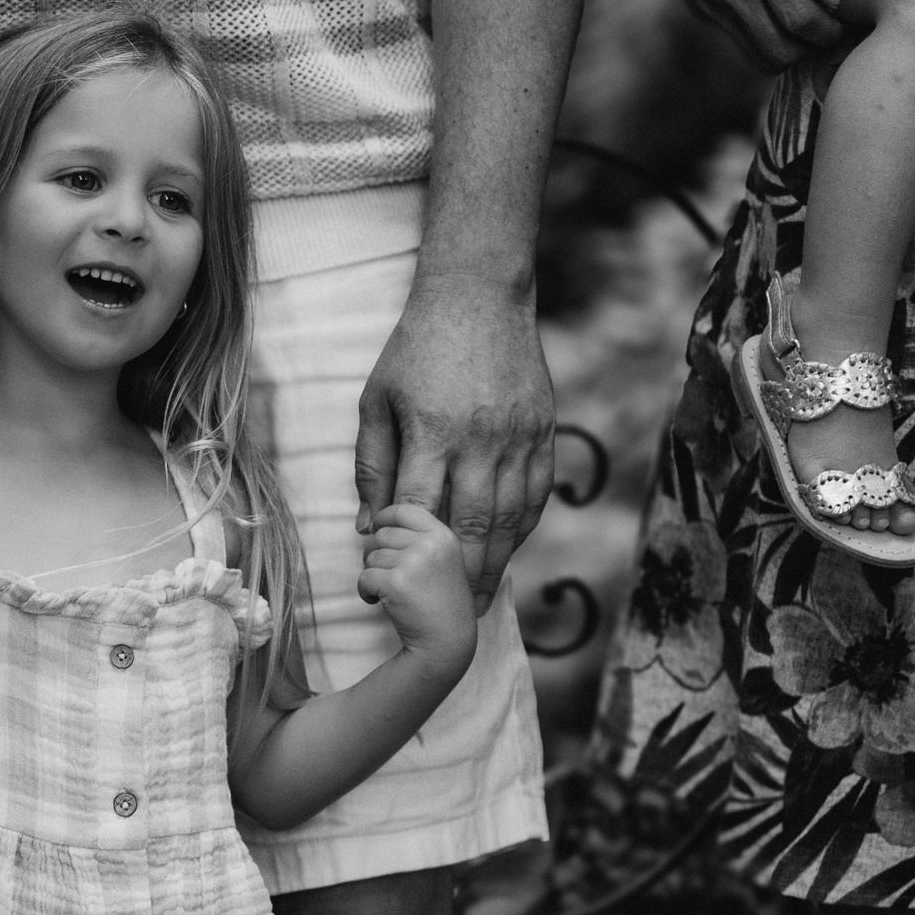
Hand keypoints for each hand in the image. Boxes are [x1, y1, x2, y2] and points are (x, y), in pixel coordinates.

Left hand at [355, 279, 553, 607]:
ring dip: (495, 566)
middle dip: (457, 580)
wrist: (480, 296)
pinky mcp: (545, 431)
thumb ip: (373, 465)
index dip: (399, 555)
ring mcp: (519, 437)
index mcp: (432, 432)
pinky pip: (537, 496)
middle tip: (446, 618)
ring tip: (479, 601)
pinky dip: (522, 531)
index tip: (383, 586)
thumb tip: (370, 527)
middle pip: (471, 528)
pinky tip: (507, 553)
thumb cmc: (415, 349)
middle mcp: (481, 440)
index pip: (416, 511)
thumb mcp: (377, 400)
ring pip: (510, 519)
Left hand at [358, 503, 479, 670]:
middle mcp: (431, 544)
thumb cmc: (440, 603)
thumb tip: (374, 522)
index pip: (404, 509)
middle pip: (382, 534)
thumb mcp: (442, 561)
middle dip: (376, 555)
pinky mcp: (396, 583)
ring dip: (372, 575)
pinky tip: (380, 602)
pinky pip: (364, 577)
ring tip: (391, 593)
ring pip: (371, 556)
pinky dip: (366, 592)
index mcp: (444, 536)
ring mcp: (413, 562)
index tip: (377, 529)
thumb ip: (419, 539)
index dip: (384, 518)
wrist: (447, 641)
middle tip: (388, 575)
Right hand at [631, 0, 867, 69]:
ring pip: (754, 54)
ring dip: (784, 50)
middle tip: (835, 35)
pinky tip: (776, 19)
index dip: (829, 33)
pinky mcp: (698, 3)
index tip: (850, 24)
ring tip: (808, 34)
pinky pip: (735, 36)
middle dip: (811, 51)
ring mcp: (711, 1)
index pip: (799, 22)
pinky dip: (760, 38)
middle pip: (779, 51)